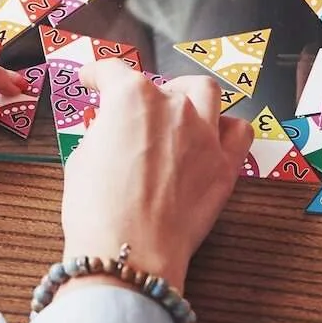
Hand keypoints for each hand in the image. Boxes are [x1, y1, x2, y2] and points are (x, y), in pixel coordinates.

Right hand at [60, 63, 252, 291]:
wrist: (129, 252)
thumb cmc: (98, 210)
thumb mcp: (82, 158)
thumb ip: (101, 132)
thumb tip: (109, 129)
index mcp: (131, 98)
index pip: (112, 71)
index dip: (97, 73)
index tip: (93, 79)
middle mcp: (173, 107)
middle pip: (162, 83)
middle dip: (148, 93)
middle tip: (136, 113)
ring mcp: (204, 134)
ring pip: (207, 93)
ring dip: (191, 97)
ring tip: (180, 110)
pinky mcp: (225, 166)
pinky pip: (239, 132)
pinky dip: (226, 129)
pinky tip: (212, 138)